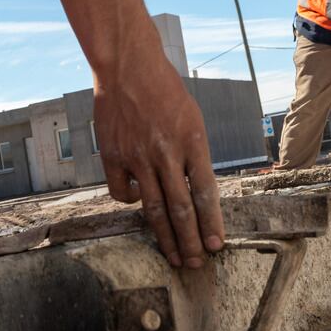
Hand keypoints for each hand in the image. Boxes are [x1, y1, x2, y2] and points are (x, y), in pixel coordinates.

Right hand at [95, 54, 224, 268]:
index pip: (205, 193)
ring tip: (174, 256)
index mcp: (192, 141)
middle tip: (197, 263)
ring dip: (166, 238)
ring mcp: (138, 157)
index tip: (217, 246)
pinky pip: (123, 193)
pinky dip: (133, 203)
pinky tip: (141, 201)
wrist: (127, 67)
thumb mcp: (192, 119)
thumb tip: (196, 194)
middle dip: (191, 242)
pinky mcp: (114, 156)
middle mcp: (166, 153)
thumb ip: (194, 156)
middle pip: (181, 209)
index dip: (211, 223)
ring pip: (154, 209)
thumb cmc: (165, 91)